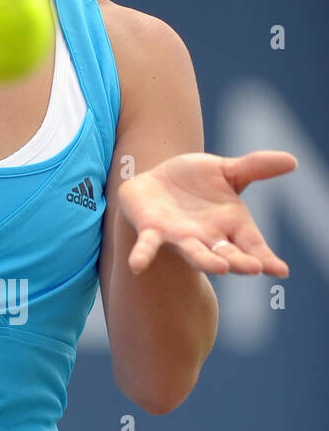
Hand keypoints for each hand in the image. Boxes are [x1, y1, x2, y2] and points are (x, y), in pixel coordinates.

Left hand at [118, 150, 296, 275]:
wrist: (154, 180)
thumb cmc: (194, 180)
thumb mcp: (225, 170)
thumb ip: (254, 168)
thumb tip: (292, 160)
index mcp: (231, 225)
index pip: (253, 246)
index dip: (266, 258)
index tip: (280, 270)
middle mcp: (207, 237)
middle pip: (227, 254)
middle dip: (239, 261)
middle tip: (253, 268)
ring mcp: (179, 236)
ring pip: (194, 252)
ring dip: (205, 260)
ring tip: (219, 268)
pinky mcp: (151, 230)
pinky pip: (147, 245)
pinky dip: (143, 255)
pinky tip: (137, 265)